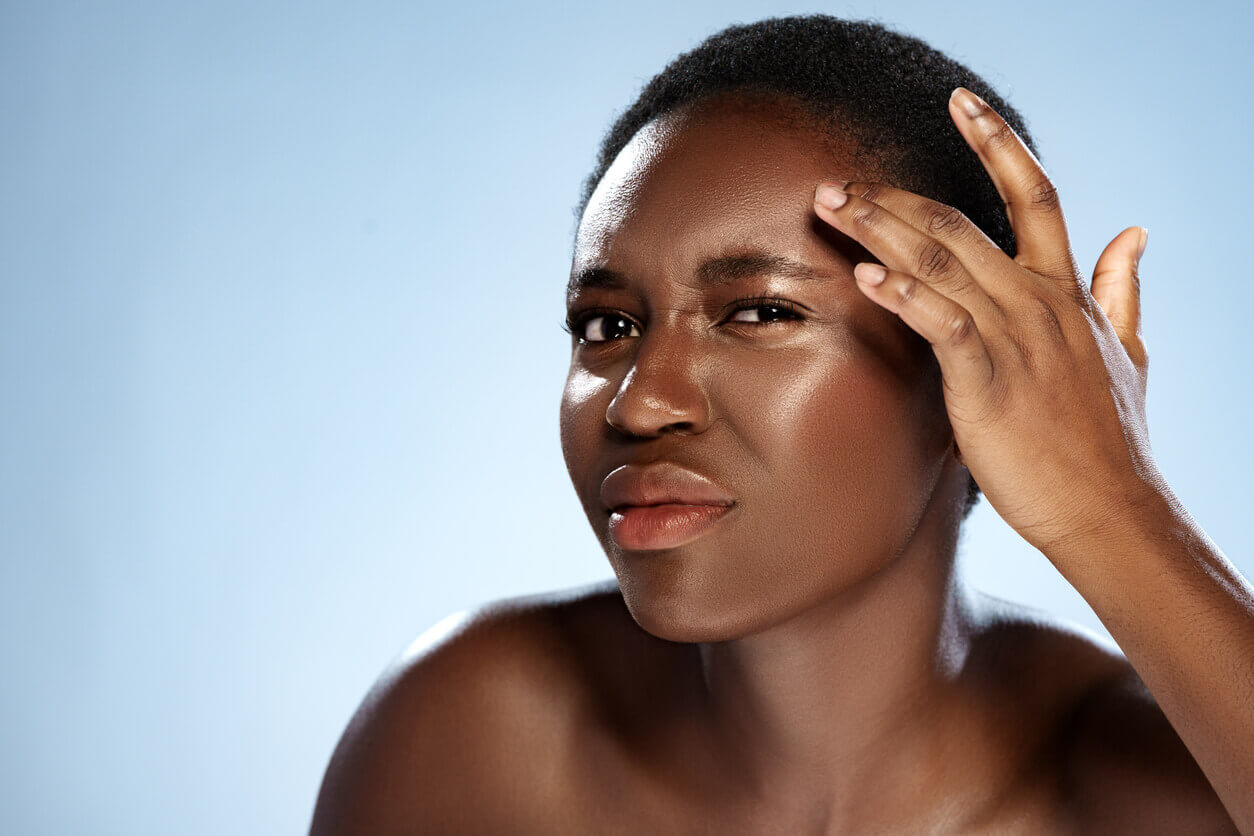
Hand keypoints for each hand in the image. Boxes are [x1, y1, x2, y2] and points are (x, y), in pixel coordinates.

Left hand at [811, 87, 1162, 555]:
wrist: (1112, 509)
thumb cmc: (1111, 440)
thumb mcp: (1129, 352)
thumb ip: (1124, 289)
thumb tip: (1135, 232)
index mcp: (1066, 291)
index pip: (1035, 193)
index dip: (998, 141)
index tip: (962, 102)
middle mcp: (1038, 302)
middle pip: (959, 223)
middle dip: (892, 197)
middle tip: (837, 180)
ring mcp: (1015, 338)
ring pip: (940, 261)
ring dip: (878, 230)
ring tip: (831, 206)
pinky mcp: (989, 380)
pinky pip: (941, 322)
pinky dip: (902, 295)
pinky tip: (865, 276)